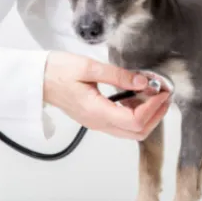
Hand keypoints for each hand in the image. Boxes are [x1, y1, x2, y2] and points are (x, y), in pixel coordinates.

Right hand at [43, 51, 169, 140]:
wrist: (37, 79)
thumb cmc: (57, 71)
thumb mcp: (89, 67)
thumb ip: (118, 76)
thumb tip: (144, 82)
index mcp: (96, 112)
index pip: (135, 121)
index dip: (154, 108)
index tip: (162, 92)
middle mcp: (98, 123)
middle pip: (137, 133)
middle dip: (156, 115)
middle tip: (164, 95)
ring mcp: (97, 123)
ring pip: (131, 131)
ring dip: (148, 115)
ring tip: (153, 94)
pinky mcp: (96, 118)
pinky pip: (122, 124)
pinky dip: (136, 113)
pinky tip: (137, 96)